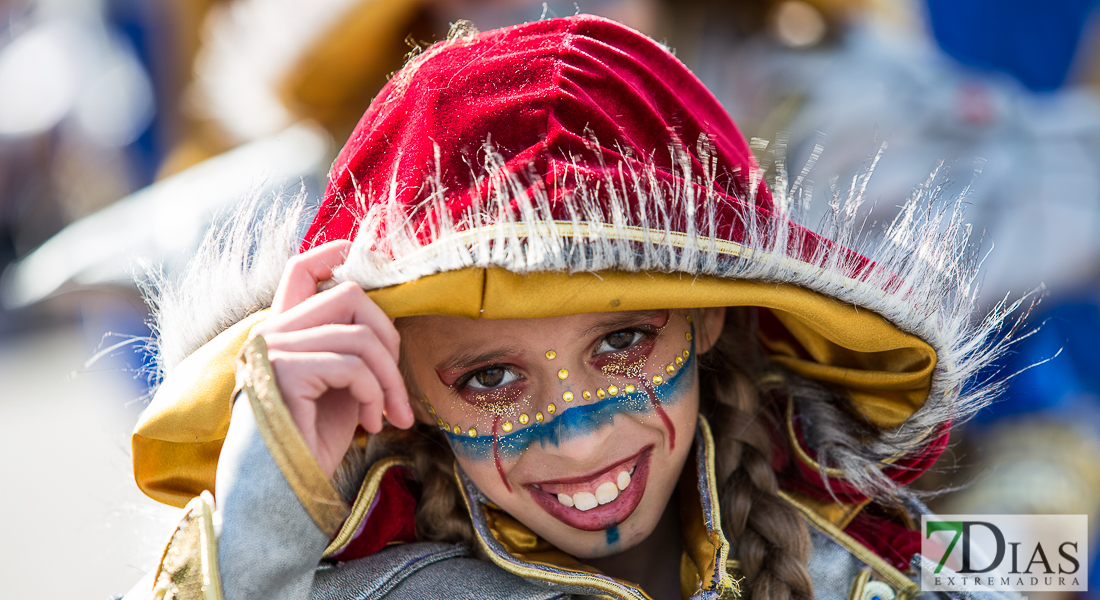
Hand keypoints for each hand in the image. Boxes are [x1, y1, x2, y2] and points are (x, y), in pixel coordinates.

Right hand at [249, 240, 414, 476]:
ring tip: (392, 414)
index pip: (301, 270)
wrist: (281, 495)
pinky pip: (352, 364)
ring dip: (390, 378)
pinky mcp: (283, 371)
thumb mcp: (341, 388)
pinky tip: (371, 423)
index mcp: (282, 332)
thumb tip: (389, 322)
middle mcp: (271, 333)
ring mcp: (273, 349)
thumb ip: (353, 350)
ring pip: (361, 334)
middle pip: (349, 293)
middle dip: (389, 337)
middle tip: (397, 387)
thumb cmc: (311, 445)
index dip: (335, 254)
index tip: (369, 259)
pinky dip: (374, 394)